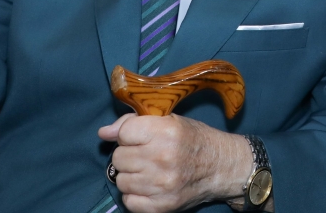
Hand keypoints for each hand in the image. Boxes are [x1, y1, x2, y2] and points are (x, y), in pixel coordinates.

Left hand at [98, 114, 254, 212]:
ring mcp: (162, 185)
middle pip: (119, 158)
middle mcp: (163, 158)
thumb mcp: (170, 121)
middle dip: (128, 155)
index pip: (124, 133)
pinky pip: (129, 201)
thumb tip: (104, 132)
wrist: (221, 167)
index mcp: (167, 132)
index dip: (128, 134)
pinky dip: (136, 194)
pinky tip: (149, 186)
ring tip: (148, 170)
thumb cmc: (195, 140)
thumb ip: (135, 122)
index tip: (138, 137)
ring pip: (121, 180)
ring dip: (131, 175)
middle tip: (145, 154)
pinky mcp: (161, 206)